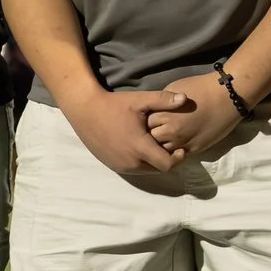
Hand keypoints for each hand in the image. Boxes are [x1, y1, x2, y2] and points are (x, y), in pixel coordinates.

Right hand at [64, 84, 191, 172]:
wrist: (84, 110)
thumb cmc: (113, 105)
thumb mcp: (139, 100)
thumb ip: (163, 100)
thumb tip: (185, 99)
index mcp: (140, 147)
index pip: (167, 165)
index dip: (177, 158)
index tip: (180, 148)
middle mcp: (130, 161)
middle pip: (157, 170)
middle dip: (165, 160)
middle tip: (169, 146)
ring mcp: (119, 165)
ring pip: (145, 171)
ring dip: (152, 162)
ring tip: (154, 146)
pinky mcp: (111, 165)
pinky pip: (132, 169)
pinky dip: (139, 162)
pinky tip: (139, 147)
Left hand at [141, 72, 242, 157]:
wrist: (226, 97)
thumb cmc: (200, 89)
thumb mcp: (174, 90)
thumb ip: (160, 103)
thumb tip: (151, 110)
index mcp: (164, 115)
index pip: (144, 124)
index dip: (146, 121)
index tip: (150, 118)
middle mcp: (172, 131)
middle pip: (152, 139)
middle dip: (152, 134)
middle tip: (157, 128)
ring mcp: (183, 142)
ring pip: (164, 150)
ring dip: (163, 144)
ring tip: (168, 136)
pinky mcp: (195, 149)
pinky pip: (179, 154)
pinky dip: (176, 150)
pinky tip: (178, 141)